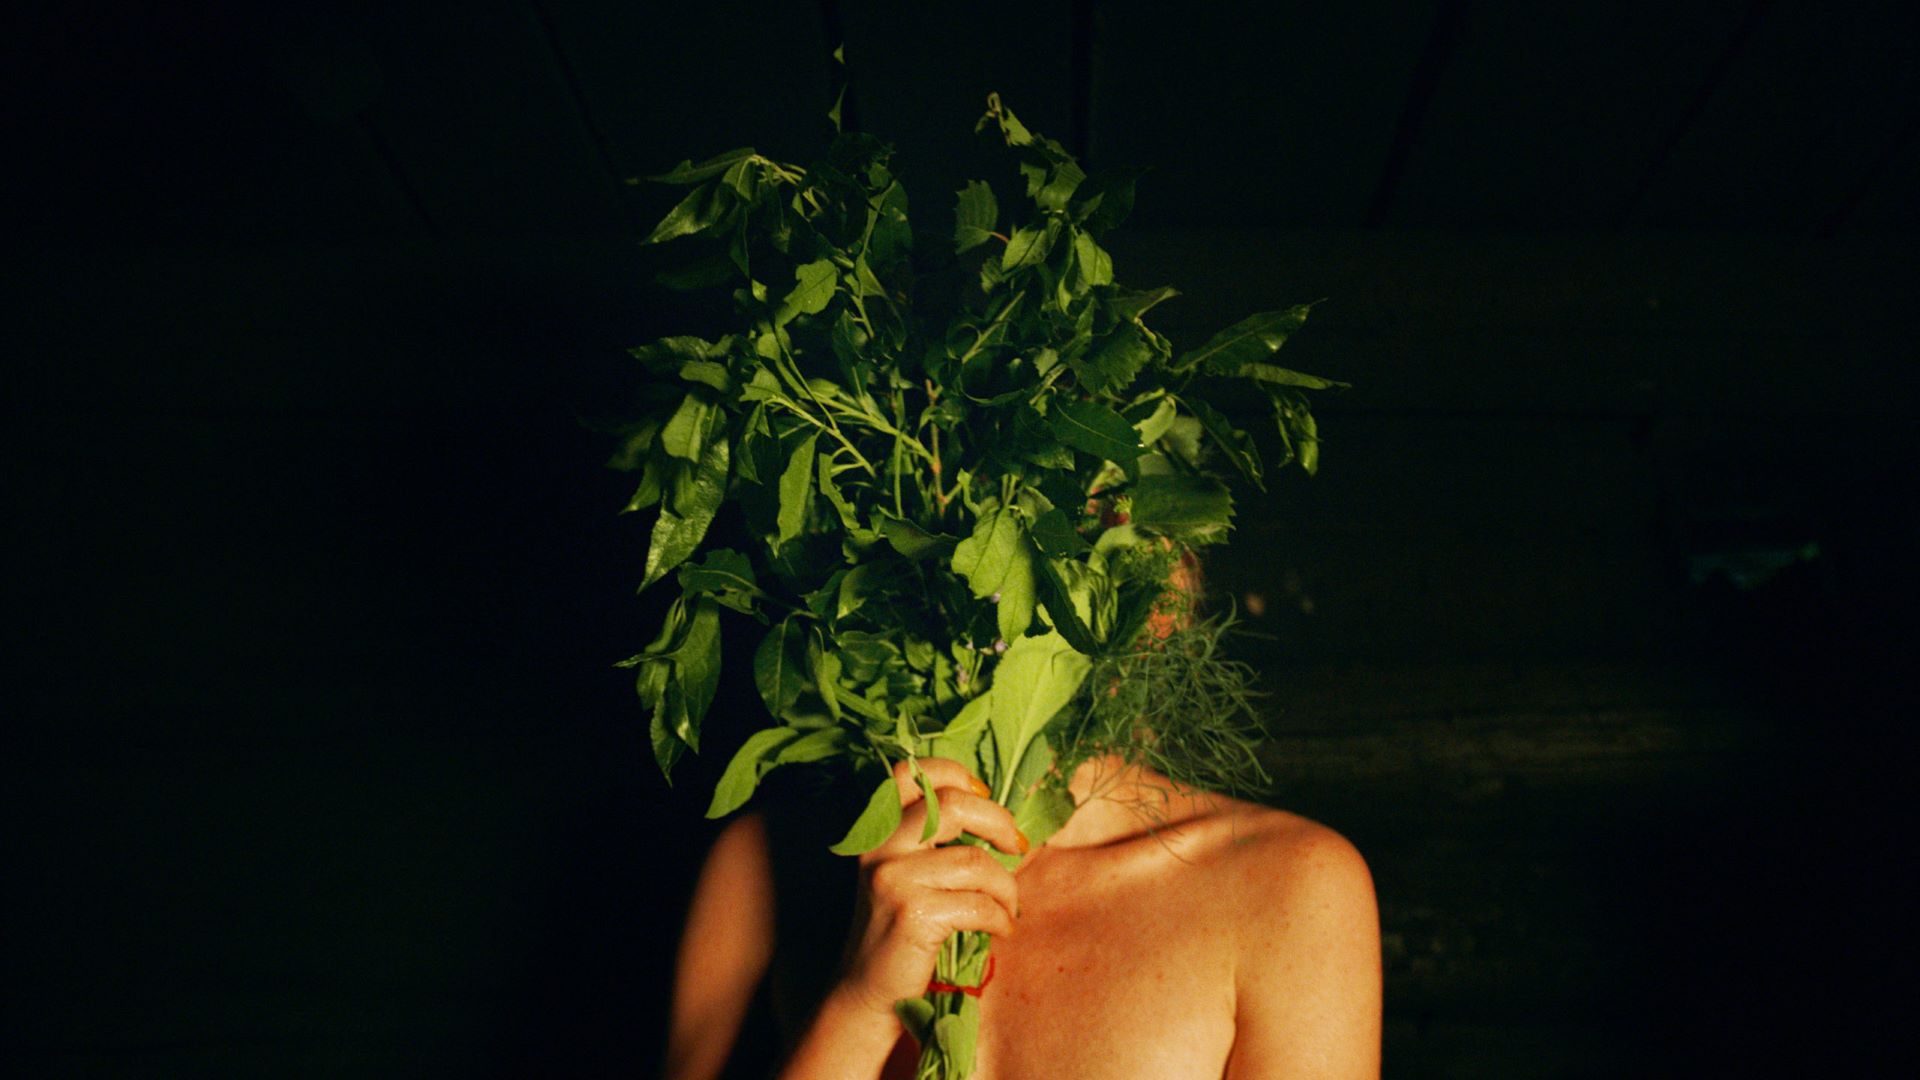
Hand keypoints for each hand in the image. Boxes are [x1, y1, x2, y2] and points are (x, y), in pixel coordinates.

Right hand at [835, 757, 1027, 1015]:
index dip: (955, 774)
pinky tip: (1000, 928)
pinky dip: (1000, 917)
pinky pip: (978, 904)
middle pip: (952, 804)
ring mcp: (893, 879)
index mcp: (877, 829)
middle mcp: (880, 847)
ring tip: (1008, 906)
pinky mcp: (912, 914)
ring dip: (1006, 887)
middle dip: (998, 822)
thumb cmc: (899, 928)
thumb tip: (994, 815)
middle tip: (1017, 846)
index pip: (910, 773)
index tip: (985, 795)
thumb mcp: (903, 871)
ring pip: (975, 861)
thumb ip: (930, 838)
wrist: (869, 990)